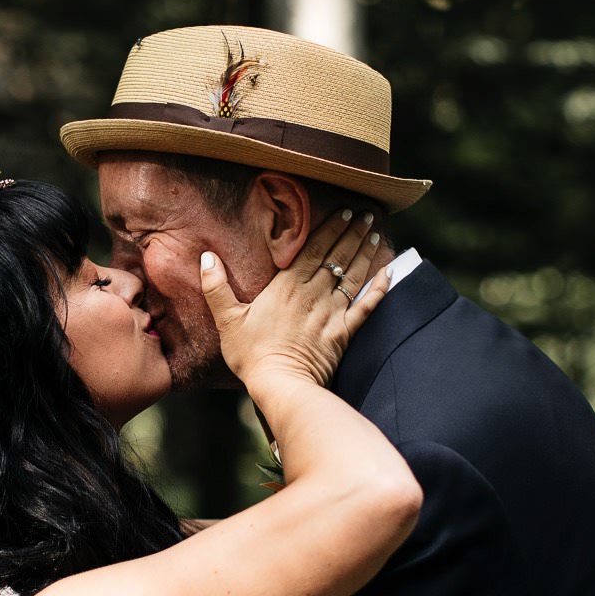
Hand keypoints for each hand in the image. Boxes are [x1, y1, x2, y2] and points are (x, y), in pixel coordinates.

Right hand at [200, 210, 393, 388]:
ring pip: (353, 275)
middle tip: (367, 213)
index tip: (344, 210)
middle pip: (337, 256)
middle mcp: (313, 294)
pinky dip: (379, 289)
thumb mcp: (227, 319)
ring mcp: (331, 313)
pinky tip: (388, 274)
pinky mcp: (344, 333)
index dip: (330, 228)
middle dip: (353, 232)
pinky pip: (366, 307)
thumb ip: (216, 286)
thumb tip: (206, 256)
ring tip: (376, 233)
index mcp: (287, 286)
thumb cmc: (251, 354)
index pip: (313, 249)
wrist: (280, 385)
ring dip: (366, 252)